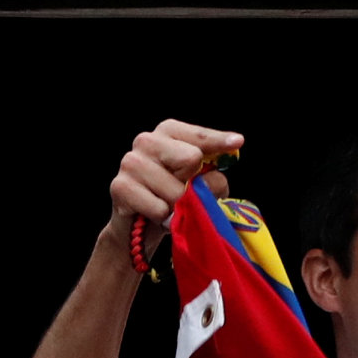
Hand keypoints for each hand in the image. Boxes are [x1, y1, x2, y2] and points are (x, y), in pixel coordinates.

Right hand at [105, 119, 238, 231]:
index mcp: (167, 133)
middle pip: (190, 158)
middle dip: (195, 183)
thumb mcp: (197, 185)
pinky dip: (163, 218)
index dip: (218, 141)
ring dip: (178, 207)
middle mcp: (147, 141)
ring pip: (176, 191)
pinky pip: (159, 208)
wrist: (138, 225)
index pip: (198, 136)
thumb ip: (211, 178)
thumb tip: (215, 181)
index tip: (236, 142)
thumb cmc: (171, 197)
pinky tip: (153, 214)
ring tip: (168, 206)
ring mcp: (131, 162)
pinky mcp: (120, 187)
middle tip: (184, 193)